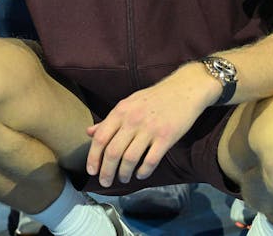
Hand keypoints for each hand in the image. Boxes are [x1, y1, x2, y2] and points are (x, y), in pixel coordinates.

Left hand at [85, 66, 217, 186]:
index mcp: (120, 111)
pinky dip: (144, 171)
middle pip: (113, 152)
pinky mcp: (166, 137)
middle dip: (106, 171)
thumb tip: (89, 132)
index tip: (92, 171)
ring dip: (124, 173)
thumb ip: (109, 120)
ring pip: (130, 159)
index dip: (93, 157)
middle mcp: (132, 120)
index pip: (100, 138)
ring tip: (123, 179)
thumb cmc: (153, 98)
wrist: (183, 90)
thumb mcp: (127, 104)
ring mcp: (150, 129)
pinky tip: (140, 175)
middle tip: (105, 182)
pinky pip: (151, 160)